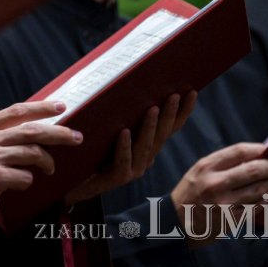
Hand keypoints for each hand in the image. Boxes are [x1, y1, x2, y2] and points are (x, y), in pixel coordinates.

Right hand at [0, 100, 82, 224]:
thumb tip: (28, 135)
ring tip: (50, 169)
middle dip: (58, 133)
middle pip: (31, 130)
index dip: (41, 107)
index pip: (17, 111)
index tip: (61, 106)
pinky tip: (24, 184)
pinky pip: (23, 176)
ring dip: (47, 162)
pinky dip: (28, 180)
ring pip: (32, 152)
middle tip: (76, 137)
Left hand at [65, 91, 196, 204]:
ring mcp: (133, 169)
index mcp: (147, 146)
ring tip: (153, 108)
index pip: (169, 128)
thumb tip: (128, 84)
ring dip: (150, 127)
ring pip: (145, 146)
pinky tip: (124, 132)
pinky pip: (123, 160)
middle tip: (174, 95)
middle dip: (169, 115)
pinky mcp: (118, 178)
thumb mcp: (110, 130)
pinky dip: (124, 146)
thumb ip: (123, 116)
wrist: (76, 182)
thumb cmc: (93, 152)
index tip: (191, 92)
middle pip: (162, 135)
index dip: (181, 112)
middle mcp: (145, 158)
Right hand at [171, 142, 267, 245]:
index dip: (259, 149)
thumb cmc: (189, 194)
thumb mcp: (198, 172)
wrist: (175, 223)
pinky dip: (263, 202)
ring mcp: (224, 203)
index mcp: (206, 166)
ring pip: (258, 191)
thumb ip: (222, 164)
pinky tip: (266, 199)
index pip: (239, 152)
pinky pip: (254, 208)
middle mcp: (215, 183)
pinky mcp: (231, 219)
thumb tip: (254, 158)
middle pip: (253, 170)